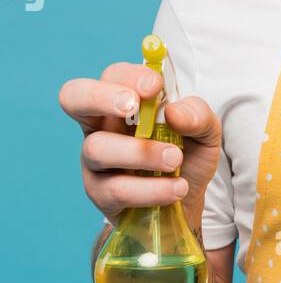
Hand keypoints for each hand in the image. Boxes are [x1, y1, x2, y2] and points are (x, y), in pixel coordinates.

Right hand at [58, 62, 221, 230]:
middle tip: (132, 106)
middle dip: (100, 96)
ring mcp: (95, 160)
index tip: (155, 87)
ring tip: (175, 160)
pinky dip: (151, 188)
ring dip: (142, 152)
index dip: (130, 76)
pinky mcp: (100, 194)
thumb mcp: (205, 133)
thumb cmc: (187, 160)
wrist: (187, 206)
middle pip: (73, 97)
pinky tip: (176, 189)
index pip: (113, 75)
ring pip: (98, 148)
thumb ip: (197, 115)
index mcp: (124, 103)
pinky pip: (116, 188)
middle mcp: (102, 126)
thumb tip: (174, 111)